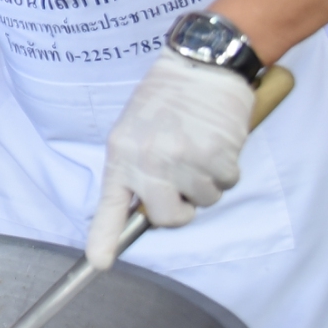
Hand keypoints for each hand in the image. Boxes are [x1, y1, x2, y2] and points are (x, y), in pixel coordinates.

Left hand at [86, 51, 254, 269]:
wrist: (202, 64)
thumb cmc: (170, 99)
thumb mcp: (136, 129)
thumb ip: (137, 168)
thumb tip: (146, 207)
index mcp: (122, 152)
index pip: (110, 203)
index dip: (104, 237)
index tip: (99, 263)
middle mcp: (148, 158)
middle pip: (167, 217)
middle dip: (182, 207)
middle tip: (186, 178)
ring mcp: (182, 158)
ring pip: (204, 200)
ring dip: (208, 180)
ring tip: (201, 145)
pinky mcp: (216, 154)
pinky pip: (227, 182)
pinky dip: (228, 167)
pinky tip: (219, 141)